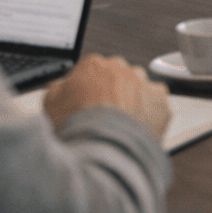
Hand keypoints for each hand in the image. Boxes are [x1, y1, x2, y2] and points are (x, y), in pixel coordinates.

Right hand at [43, 54, 170, 140]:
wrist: (104, 147)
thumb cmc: (77, 126)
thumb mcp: (51, 104)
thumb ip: (57, 88)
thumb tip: (60, 86)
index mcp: (94, 65)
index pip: (92, 71)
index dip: (89, 90)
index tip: (87, 103)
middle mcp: (121, 68)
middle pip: (117, 78)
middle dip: (112, 93)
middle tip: (104, 117)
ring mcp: (143, 83)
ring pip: (139, 88)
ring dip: (133, 101)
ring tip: (121, 126)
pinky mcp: (160, 101)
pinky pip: (157, 104)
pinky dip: (150, 114)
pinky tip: (138, 128)